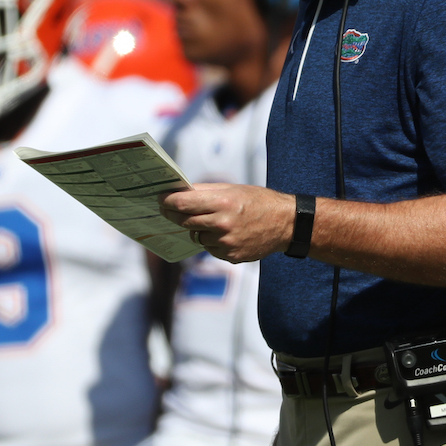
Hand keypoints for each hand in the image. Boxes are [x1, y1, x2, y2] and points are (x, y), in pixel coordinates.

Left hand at [161, 183, 295, 262]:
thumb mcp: (233, 189)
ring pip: (196, 236)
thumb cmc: (258, 201)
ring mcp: (226, 243)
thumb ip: (206, 191)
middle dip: (175, 214)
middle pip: (185, 221)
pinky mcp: (230, 257)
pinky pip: (209, 249)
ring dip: (197, 229)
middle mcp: (222, 224)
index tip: (160, 199)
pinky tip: (225, 234)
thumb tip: (180, 192)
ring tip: (212, 221)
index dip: (167, 201)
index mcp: (223, 203)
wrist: (285, 224)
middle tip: (168, 209)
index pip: (183, 204)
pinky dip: (212, 241)